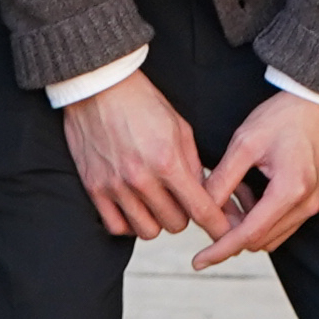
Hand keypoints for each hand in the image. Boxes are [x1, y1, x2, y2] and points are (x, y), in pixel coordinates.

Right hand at [59, 68, 216, 242]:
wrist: (98, 86)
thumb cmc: (141, 102)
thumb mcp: (179, 127)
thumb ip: (193, 164)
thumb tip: (204, 194)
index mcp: (167, 161)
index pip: (200, 209)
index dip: (217, 226)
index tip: (225, 233)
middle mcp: (141, 178)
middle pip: (175, 224)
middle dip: (184, 214)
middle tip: (180, 199)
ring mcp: (115, 185)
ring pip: (147, 231)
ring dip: (157, 220)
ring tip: (156, 202)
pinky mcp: (94, 188)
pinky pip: (117, 227)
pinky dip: (129, 223)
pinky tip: (134, 207)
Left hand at [186, 88, 318, 269]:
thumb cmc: (284, 116)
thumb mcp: (245, 143)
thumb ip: (223, 179)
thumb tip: (202, 207)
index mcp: (289, 191)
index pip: (248, 235)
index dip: (220, 249)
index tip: (198, 261)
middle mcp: (306, 205)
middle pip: (259, 240)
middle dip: (231, 229)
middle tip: (214, 200)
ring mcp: (314, 204)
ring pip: (271, 234)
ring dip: (246, 222)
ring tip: (232, 189)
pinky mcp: (315, 199)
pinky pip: (283, 222)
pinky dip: (261, 215)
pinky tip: (250, 188)